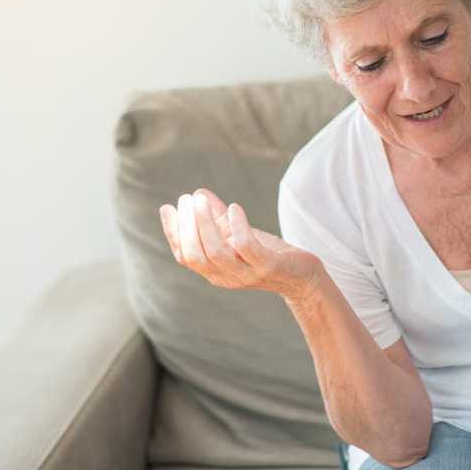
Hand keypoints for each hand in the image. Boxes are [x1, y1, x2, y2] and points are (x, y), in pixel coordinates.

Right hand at [158, 188, 322, 299]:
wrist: (302, 277)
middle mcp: (226, 276)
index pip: (184, 255)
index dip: (173, 232)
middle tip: (186, 199)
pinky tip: (234, 208)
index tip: (168, 207)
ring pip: (216, 253)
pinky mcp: (267, 266)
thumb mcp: (237, 234)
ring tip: (201, 200)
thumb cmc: (267, 254)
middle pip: (195, 255)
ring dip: (205, 224)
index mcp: (214, 271)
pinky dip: (238, 226)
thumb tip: (198, 193)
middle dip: (186, 226)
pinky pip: (247, 247)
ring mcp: (246, 274)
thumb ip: (217, 217)